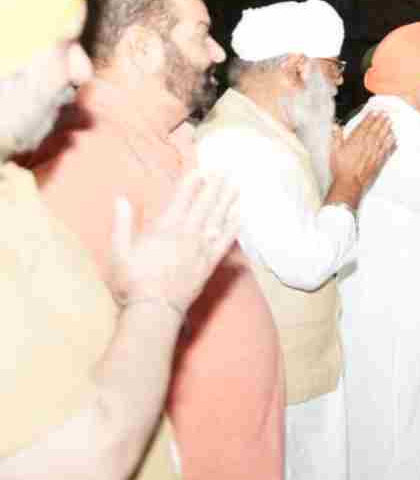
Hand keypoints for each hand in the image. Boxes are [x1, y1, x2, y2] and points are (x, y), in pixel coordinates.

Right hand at [109, 172, 239, 312]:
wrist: (155, 310)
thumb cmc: (133, 282)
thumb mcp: (120, 252)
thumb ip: (122, 224)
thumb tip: (121, 199)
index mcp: (165, 228)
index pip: (183, 198)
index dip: (193, 182)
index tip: (203, 169)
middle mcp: (187, 234)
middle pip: (205, 204)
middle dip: (216, 185)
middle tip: (227, 170)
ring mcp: (201, 248)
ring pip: (218, 218)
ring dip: (228, 200)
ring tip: (236, 185)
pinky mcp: (210, 263)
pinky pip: (226, 241)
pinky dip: (233, 226)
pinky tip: (240, 215)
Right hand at [330, 112, 394, 202]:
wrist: (350, 183)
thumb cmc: (341, 168)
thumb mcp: (334, 151)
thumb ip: (336, 137)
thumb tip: (335, 125)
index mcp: (355, 141)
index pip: (364, 126)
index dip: (370, 118)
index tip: (374, 112)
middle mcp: (366, 145)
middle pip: (375, 130)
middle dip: (380, 121)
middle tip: (385, 115)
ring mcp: (374, 153)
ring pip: (382, 138)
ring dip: (387, 130)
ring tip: (390, 123)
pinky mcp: (379, 161)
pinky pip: (387, 150)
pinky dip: (391, 144)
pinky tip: (394, 140)